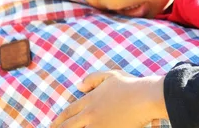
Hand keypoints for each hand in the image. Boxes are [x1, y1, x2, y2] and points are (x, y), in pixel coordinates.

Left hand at [51, 70, 167, 127]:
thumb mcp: (111, 76)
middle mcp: (91, 114)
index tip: (52, 125)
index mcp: (90, 100)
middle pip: (68, 126)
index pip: (69, 111)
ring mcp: (98, 126)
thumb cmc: (131, 85)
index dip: (59, 119)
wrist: (145, 97)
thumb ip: (93, 78)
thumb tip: (79, 85)